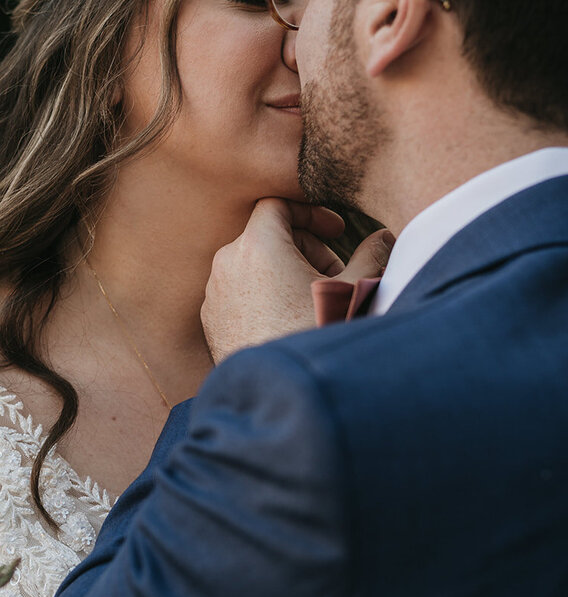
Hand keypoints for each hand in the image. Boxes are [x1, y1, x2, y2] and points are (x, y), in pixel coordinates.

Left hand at [201, 198, 393, 363]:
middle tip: (336, 274)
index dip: (311, 212)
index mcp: (257, 245)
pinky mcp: (211, 319)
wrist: (280, 392)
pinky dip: (264, 293)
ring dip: (286, 271)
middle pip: (268, 234)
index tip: (338, 231)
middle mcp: (227, 263)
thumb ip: (372, 255)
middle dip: (307, 248)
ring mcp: (214, 292)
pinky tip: (290, 320)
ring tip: (316, 301)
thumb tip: (384, 237)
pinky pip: (240, 291)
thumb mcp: (354, 292)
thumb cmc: (315, 337)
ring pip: (253, 264)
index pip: (277, 204)